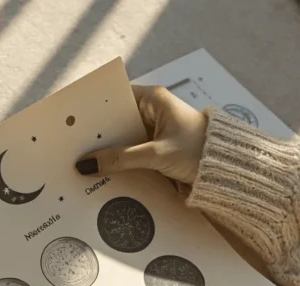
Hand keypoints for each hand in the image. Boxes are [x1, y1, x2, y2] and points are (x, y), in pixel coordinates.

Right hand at [74, 85, 207, 183]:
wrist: (228, 171)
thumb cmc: (199, 152)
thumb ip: (121, 159)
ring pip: (123, 139)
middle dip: (98, 135)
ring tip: (81, 163)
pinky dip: (120, 161)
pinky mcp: (157, 149)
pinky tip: (103, 172)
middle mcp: (152, 111)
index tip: (73, 122)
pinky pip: (132, 152)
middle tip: (72, 148)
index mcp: (153, 99)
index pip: (114, 98)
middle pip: (116, 121)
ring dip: (108, 151)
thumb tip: (87, 164)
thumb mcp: (157, 155)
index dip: (94, 110)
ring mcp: (154, 131)